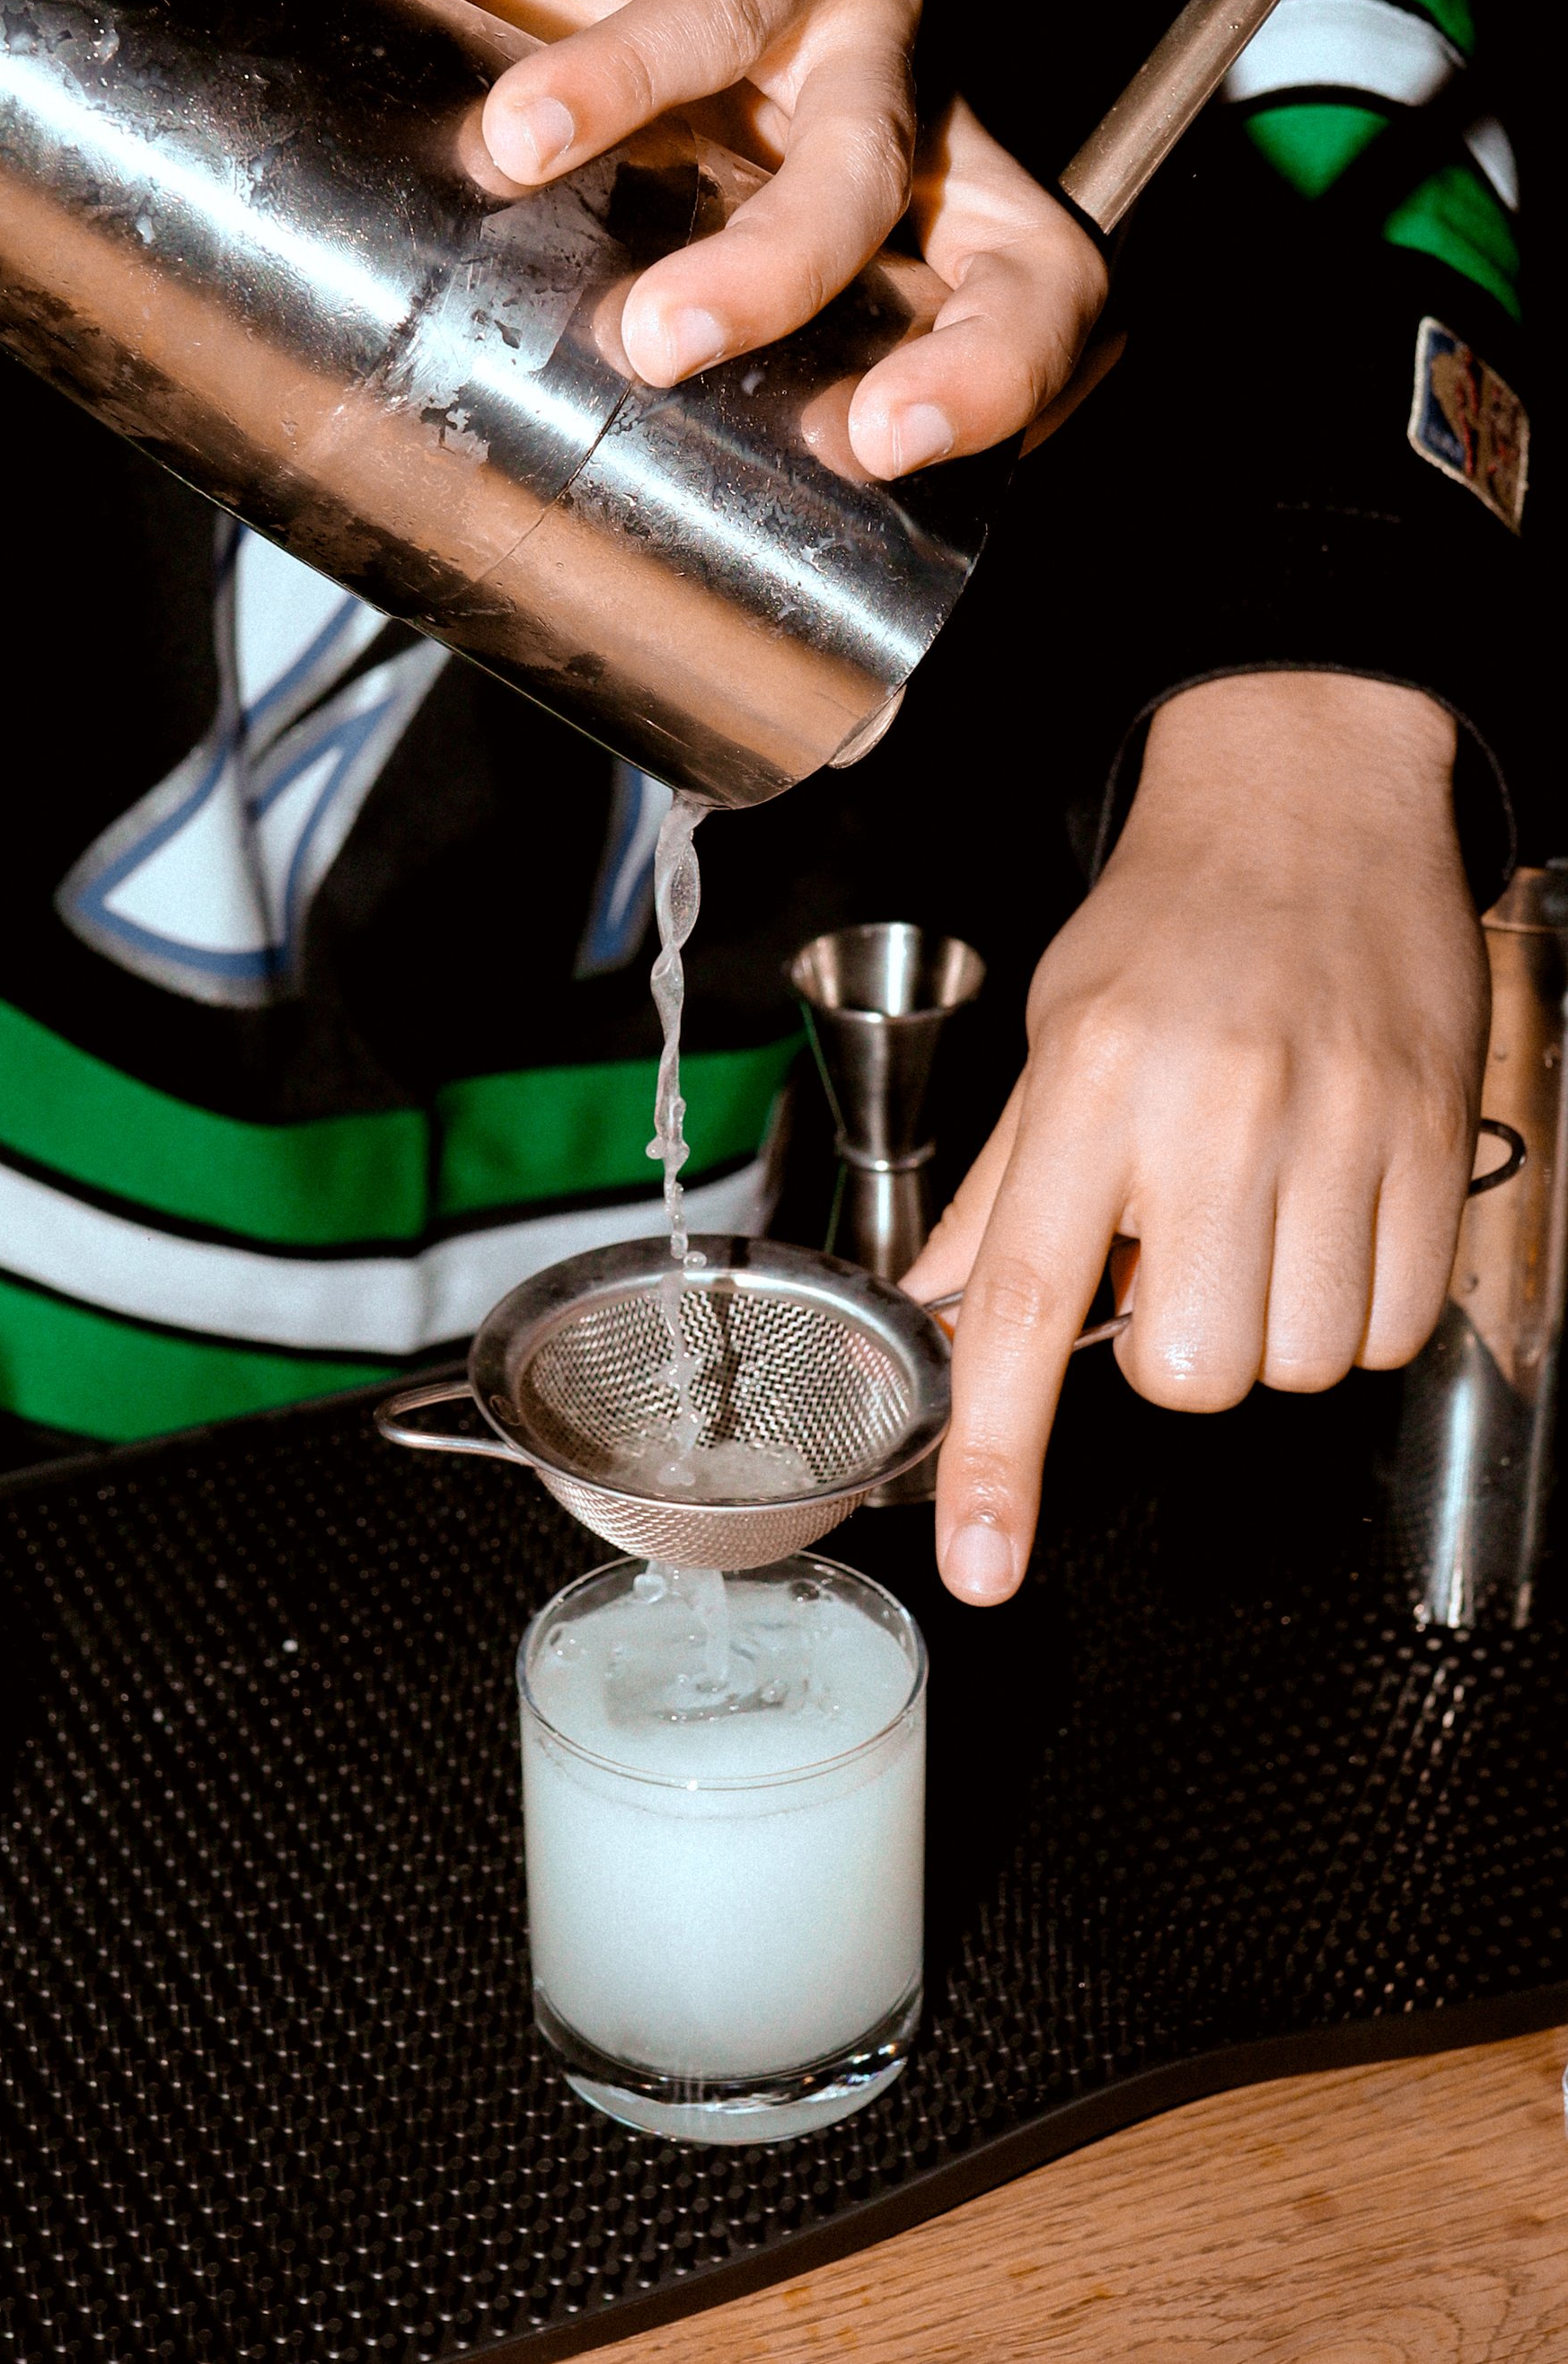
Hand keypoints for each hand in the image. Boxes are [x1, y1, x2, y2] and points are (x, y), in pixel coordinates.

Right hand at [16, 0, 1100, 460]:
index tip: (914, 483)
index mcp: (901, 186)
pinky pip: (707, 13)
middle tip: (865, 442)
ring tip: (652, 334)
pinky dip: (613, 87)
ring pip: (866, 156)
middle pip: (1024, 249)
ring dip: (771, 264)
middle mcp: (910, 99)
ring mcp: (856, 0)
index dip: (1019, 399)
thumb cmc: (560, 8)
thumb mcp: (610, 181)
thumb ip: (608, 279)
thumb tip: (528, 459)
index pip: (1027, 303)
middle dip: (976, 363)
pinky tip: (521, 141)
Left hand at [900, 673, 1487, 1604]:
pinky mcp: (1431, 1141)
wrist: (1313, 801)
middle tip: (1172, 1255)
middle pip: (1190, 1371)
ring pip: (1300, 1362)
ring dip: (1269, 1326)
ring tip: (1256, 1216)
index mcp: (1091, 1089)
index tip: (984, 1562)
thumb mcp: (1053, 1037)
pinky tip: (1329, 1217)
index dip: (1000, 1454)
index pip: (1020, 1306)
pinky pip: (1395, 1324)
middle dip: (1174, 1348)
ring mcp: (1338, 1128)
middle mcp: (1214, 1113)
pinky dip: (1357, 1305)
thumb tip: (932, 1316)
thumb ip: (999, 1192)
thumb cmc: (1173, 919)